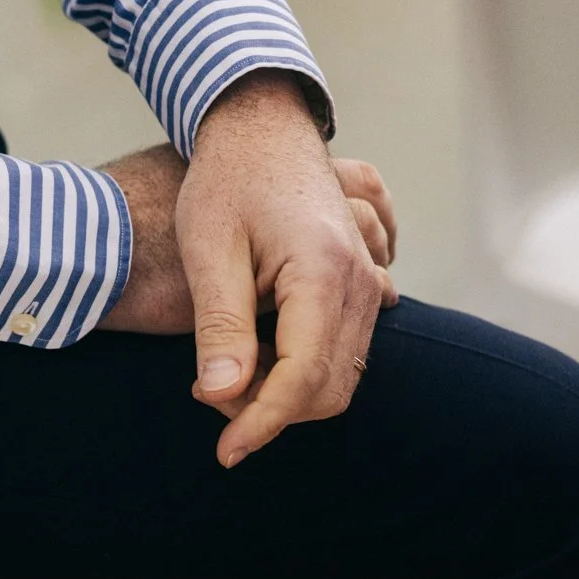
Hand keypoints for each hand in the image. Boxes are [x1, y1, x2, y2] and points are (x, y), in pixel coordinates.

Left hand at [101, 76, 397, 466]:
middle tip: (212, 398)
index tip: (225, 454)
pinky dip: (307, 366)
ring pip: (342, 373)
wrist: (261, 124)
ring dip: (287, 391)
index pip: (301, 381)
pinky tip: (259, 349)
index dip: (261, 425)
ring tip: (228, 371)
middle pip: (329, 388)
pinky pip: (348, 347)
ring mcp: (370, 280)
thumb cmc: (227, 180)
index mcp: (324, 274)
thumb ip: (219, 327)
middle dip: (271, 412)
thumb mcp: (209, 250)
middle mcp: (361, 282)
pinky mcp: (365, 280)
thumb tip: (221, 397)